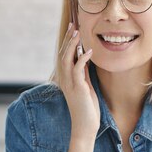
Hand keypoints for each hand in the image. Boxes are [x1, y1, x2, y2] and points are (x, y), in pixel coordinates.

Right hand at [58, 24, 99, 139]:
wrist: (85, 126)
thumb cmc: (86, 108)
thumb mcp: (85, 86)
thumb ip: (83, 73)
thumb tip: (85, 58)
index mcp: (65, 78)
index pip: (64, 56)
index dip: (67, 42)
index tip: (72, 29)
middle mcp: (64, 79)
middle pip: (63, 54)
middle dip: (68, 39)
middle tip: (73, 25)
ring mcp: (69, 83)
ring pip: (67, 59)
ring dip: (72, 45)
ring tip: (78, 33)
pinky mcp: (77, 88)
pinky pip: (77, 69)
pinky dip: (82, 58)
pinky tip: (89, 51)